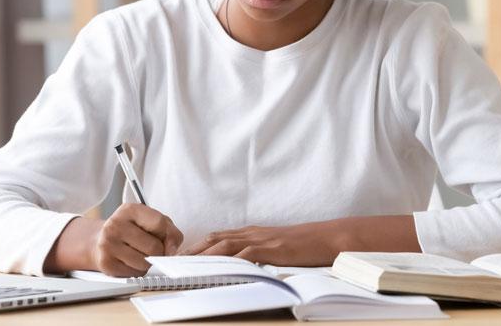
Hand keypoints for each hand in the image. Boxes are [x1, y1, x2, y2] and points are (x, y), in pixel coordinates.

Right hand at [93, 203, 183, 275]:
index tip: (168, 241)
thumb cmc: (130, 230)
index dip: (169, 236)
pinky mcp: (106, 264)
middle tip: (151, 249)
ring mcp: (108, 245)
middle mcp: (116, 225)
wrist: (99, 241)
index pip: (159, 223)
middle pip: (154, 247)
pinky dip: (138, 271)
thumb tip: (173, 250)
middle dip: (158, 252)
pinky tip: (130, 262)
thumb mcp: (149, 221)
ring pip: (145, 263)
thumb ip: (168, 230)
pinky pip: (134, 274)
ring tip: (139, 254)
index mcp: (129, 210)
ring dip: (148, 263)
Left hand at [182, 222, 342, 266]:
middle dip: (193, 250)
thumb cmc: (303, 245)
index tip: (180, 256)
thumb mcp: (275, 247)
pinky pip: (246, 254)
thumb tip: (241, 265)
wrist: (326, 237)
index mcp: (252, 233)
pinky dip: (231, 261)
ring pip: (225, 245)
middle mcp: (252, 233)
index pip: (217, 236)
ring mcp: (261, 240)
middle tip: (174, 262)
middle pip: (215, 238)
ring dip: (204, 255)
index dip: (198, 245)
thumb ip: (257, 253)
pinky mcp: (272, 249)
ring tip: (187, 265)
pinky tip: (219, 268)